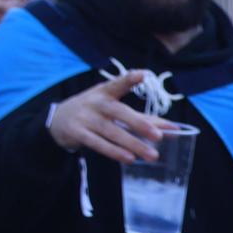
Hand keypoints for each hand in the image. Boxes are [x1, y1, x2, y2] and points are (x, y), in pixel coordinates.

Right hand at [46, 69, 177, 163]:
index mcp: (105, 92)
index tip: (143, 74)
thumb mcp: (113, 108)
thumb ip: (142, 118)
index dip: (129, 79)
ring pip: (111, 131)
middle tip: (158, 136)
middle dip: (139, 123)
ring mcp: (85, 117)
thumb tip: (174, 128)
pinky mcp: (77, 132)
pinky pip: (98, 143)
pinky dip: (114, 151)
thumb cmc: (94, 112)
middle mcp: (95, 102)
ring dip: (132, 144)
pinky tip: (129, 158)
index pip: (118, 84)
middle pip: (119, 112)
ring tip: (151, 155)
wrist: (57, 120)